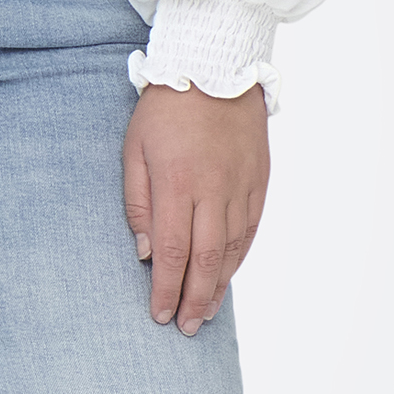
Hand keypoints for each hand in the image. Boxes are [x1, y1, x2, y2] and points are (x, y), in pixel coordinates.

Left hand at [123, 83, 268, 332]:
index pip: (170, 252)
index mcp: (177, 183)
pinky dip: (239, 258)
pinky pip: (250, 229)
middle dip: (193, 299)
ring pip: (232, 249)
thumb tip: (142, 252)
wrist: (214, 65)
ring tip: (205, 313)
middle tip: (184, 328)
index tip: (158, 315)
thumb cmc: (165, 108)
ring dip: (219, 287)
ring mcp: (240, 185)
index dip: (165, 289)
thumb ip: (137, 203)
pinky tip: (228, 275)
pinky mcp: (259, 179)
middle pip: (205, 260)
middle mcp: (213, 190)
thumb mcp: (133, 149)